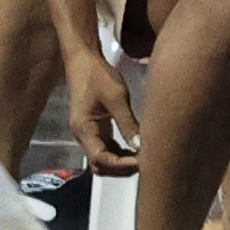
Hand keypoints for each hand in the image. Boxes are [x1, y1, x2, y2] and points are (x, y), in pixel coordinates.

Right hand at [66, 28, 142, 170]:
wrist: (84, 60)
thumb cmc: (97, 76)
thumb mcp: (116, 97)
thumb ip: (128, 123)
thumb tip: (141, 146)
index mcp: (83, 129)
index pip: (101, 159)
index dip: (122, 165)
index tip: (143, 161)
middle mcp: (83, 135)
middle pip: (100, 165)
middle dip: (121, 169)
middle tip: (146, 162)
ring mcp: (88, 133)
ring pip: (103, 160)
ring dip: (121, 163)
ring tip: (144, 158)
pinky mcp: (95, 128)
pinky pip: (106, 149)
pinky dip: (120, 154)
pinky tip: (136, 149)